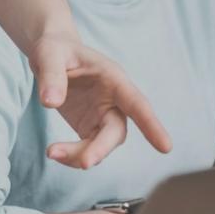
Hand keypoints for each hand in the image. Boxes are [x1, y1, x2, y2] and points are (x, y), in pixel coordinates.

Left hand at [29, 34, 171, 167]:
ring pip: (102, 145)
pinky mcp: (88, 126)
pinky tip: (54, 153)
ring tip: (51, 153)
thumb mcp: (48, 54)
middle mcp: (114, 100)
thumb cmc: (55, 49)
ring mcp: (102, 116)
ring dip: (80, 155)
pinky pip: (87, 148)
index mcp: (113, 79)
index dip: (151, 124)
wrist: (49, 56)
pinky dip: (72, 155)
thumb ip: (51, 75)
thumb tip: (50, 103)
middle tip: (83, 163)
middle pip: (116, 131)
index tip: (166, 148)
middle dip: (101, 149)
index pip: (137, 103)